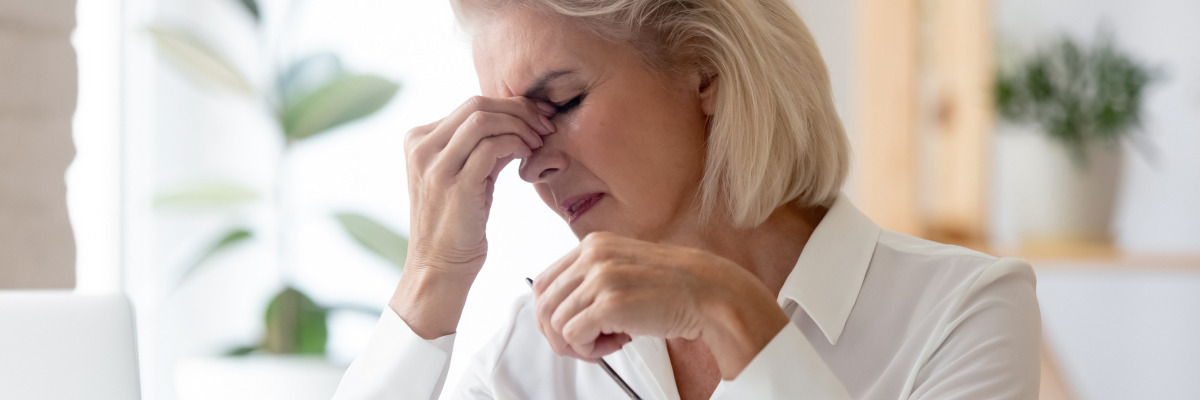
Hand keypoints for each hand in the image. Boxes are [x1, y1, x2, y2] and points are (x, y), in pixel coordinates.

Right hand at [392, 96, 557, 338]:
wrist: (438, 267)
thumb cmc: (456, 223)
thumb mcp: (465, 175)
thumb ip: (482, 146)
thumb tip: (519, 119)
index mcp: (419, 139)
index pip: (470, 104)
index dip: (510, 104)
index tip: (537, 115)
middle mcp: (421, 147)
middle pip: (477, 105)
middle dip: (518, 110)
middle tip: (544, 125)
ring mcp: (435, 165)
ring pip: (484, 120)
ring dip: (520, 126)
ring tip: (538, 141)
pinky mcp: (454, 184)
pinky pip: (492, 147)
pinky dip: (516, 144)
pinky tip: (528, 155)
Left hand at [532, 232, 789, 377]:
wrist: (708, 293)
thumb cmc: (671, 286)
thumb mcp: (624, 267)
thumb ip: (593, 278)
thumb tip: (560, 308)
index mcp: (593, 244)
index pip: (543, 283)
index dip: (551, 313)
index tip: (570, 328)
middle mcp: (592, 256)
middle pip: (544, 304)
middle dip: (559, 333)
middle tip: (585, 343)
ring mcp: (600, 278)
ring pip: (556, 323)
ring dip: (578, 343)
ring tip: (608, 342)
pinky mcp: (610, 304)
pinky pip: (574, 336)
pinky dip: (589, 350)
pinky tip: (616, 343)